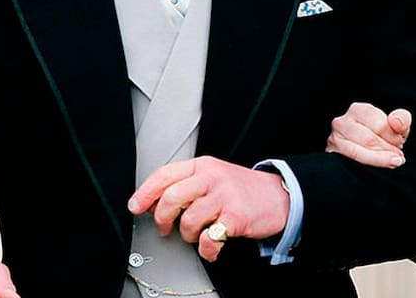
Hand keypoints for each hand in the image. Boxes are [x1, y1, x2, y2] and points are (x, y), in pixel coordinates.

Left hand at [128, 156, 289, 262]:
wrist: (279, 196)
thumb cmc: (241, 189)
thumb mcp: (213, 177)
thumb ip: (185, 185)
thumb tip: (151, 202)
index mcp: (203, 166)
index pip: (165, 174)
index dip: (145, 192)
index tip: (135, 206)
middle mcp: (213, 178)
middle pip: (172, 197)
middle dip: (162, 218)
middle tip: (165, 227)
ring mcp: (225, 197)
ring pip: (187, 220)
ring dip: (187, 235)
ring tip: (196, 234)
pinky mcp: (236, 217)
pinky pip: (208, 239)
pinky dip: (205, 249)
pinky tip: (210, 245)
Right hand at [326, 102, 412, 167]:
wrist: (367, 146)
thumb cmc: (382, 133)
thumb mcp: (395, 124)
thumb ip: (402, 119)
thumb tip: (396, 122)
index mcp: (358, 110)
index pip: (379, 125)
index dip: (393, 137)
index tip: (400, 143)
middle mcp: (342, 123)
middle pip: (368, 140)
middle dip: (387, 150)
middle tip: (398, 157)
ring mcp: (334, 140)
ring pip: (357, 153)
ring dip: (378, 160)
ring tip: (393, 163)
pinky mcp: (332, 155)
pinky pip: (348, 163)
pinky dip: (366, 167)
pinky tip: (378, 169)